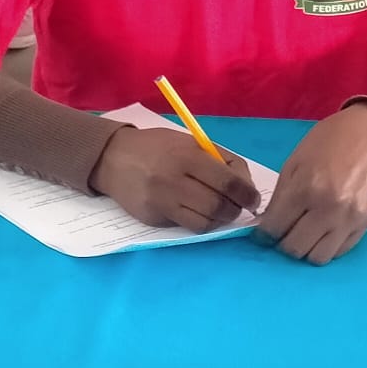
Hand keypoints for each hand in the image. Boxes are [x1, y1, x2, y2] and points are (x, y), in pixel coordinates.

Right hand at [89, 125, 260, 231]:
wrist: (112, 158)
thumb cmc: (158, 147)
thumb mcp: (189, 142)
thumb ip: (219, 159)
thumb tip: (246, 186)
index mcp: (187, 155)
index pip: (228, 182)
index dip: (247, 194)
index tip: (253, 200)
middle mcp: (174, 179)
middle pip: (218, 206)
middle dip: (235, 210)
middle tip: (237, 208)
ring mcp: (161, 201)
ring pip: (204, 222)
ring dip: (219, 220)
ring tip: (220, 212)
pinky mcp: (152, 218)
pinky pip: (185, 225)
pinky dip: (199, 222)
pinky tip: (198, 212)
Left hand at [257, 103, 366, 265]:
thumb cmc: (327, 143)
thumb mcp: (294, 162)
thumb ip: (281, 196)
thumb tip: (269, 225)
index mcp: (305, 189)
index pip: (275, 229)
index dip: (264, 234)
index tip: (264, 233)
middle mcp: (327, 209)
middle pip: (294, 249)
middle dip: (283, 244)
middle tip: (284, 233)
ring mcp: (348, 220)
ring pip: (317, 258)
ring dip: (306, 249)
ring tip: (304, 234)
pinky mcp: (364, 225)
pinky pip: (339, 252)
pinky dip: (327, 247)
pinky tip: (323, 231)